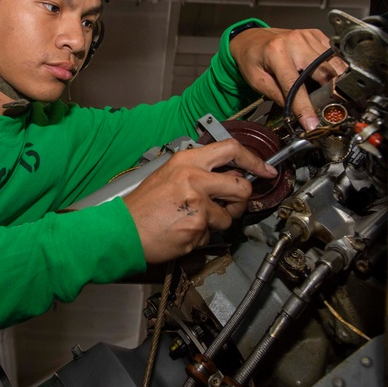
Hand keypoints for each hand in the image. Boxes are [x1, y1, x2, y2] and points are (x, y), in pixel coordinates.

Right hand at [122, 139, 274, 263]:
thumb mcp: (168, 175)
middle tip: (231, 205)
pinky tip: (183, 232)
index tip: (266, 170)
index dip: (254, 160)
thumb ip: (198, 173)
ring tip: (194, 221)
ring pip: (229, 216)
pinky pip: (213, 235)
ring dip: (217, 222)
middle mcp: (194, 177)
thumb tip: (227, 178)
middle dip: (241, 200)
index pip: (231, 149)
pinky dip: (202, 237)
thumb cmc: (142, 207)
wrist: (122, 230)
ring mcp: (198, 202)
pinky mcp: (198, 226)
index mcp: (187, 160)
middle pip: (241, 185)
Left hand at [229, 27, 347, 130]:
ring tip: (332, 93)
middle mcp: (295, 41)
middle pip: (325, 72)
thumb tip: (297, 115)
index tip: (312, 124)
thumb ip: (278, 96)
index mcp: (276, 53)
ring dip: (337, 79)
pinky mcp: (316, 34)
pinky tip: (328, 74)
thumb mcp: (257, 81)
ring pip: (335, 62)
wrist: (251, 38)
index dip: (305, 107)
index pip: (295, 85)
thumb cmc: (252, 59)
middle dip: (332, 93)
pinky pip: (334, 54)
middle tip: (333, 109)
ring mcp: (307, 36)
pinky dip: (335, 66)